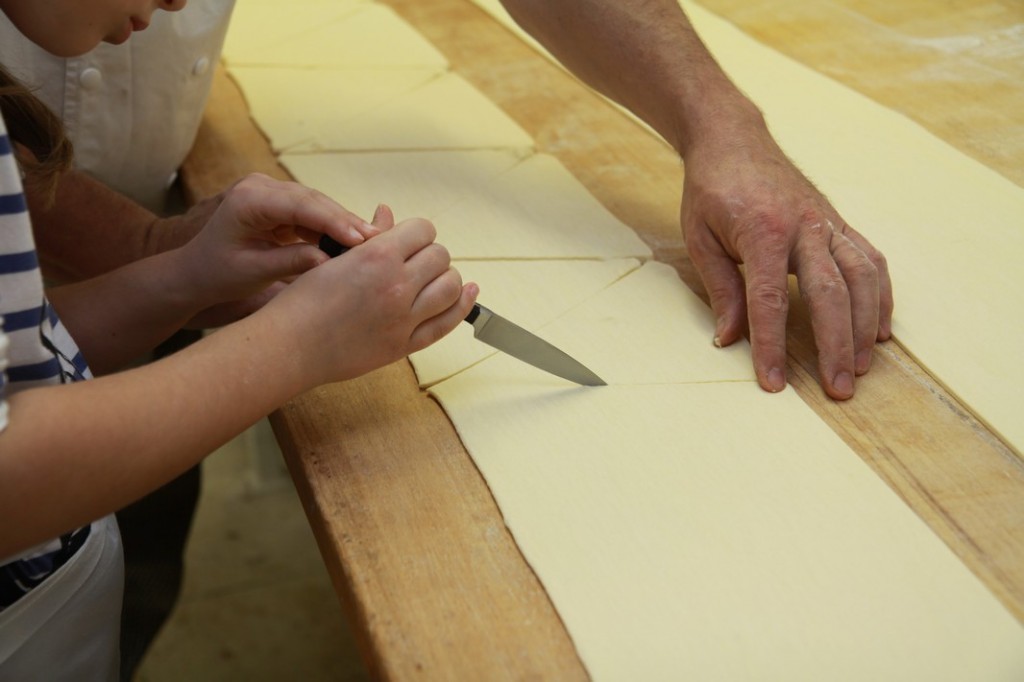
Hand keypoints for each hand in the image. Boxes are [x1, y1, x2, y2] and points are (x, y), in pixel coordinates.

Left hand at [175, 173, 378, 310]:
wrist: (196, 271)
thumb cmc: (217, 273)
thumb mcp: (252, 272)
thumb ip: (290, 262)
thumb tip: (329, 260)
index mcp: (248, 199)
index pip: (300, 205)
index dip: (333, 221)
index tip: (360, 238)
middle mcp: (260, 187)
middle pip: (313, 200)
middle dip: (345, 220)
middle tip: (377, 239)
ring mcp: (270, 192)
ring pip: (316, 205)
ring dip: (342, 223)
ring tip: (372, 242)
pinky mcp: (279, 204)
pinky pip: (312, 213)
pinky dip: (331, 228)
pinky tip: (353, 242)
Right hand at [268, 215, 477, 384]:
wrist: (290, 347)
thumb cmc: (303, 302)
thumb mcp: (332, 259)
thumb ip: (369, 237)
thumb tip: (387, 211)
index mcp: (377, 256)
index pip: (423, 230)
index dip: (418, 233)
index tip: (410, 241)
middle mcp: (396, 285)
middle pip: (440, 257)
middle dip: (431, 256)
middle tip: (417, 263)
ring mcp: (404, 318)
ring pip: (451, 286)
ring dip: (447, 278)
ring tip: (434, 280)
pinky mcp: (405, 344)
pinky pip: (447, 322)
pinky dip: (462, 305)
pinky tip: (469, 293)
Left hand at [680, 117, 891, 399]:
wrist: (733, 140)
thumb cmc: (712, 190)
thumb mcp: (700, 238)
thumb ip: (721, 288)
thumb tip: (730, 339)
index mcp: (763, 232)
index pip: (770, 301)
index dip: (772, 346)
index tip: (775, 383)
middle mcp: (804, 227)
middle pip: (829, 294)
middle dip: (835, 346)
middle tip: (838, 389)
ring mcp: (827, 222)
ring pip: (861, 278)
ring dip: (864, 326)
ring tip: (860, 367)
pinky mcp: (839, 221)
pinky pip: (870, 260)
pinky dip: (879, 296)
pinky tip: (878, 329)